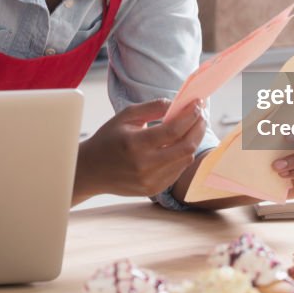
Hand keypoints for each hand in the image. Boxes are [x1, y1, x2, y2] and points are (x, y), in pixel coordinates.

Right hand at [75, 98, 206, 199]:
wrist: (91, 170)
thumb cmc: (108, 139)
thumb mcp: (125, 116)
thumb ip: (152, 107)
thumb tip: (177, 102)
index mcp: (134, 144)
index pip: (173, 130)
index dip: (190, 115)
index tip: (198, 104)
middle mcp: (144, 165)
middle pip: (186, 147)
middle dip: (198, 127)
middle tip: (202, 114)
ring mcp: (150, 180)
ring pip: (186, 160)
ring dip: (193, 141)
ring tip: (193, 126)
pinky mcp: (153, 190)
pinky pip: (178, 171)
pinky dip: (183, 155)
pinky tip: (180, 144)